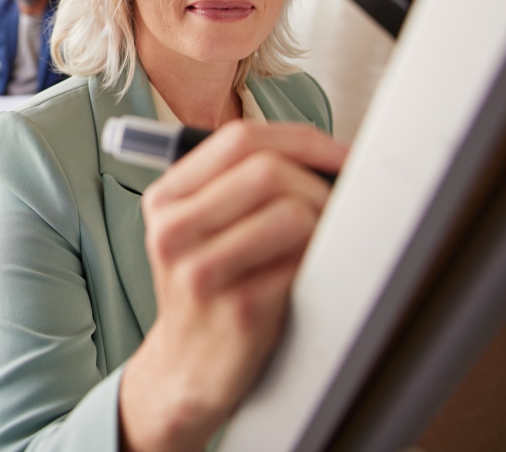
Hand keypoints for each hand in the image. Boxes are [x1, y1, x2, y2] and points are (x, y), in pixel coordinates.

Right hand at [119, 121, 346, 451]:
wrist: (188, 367)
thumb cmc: (209, 290)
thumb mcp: (199, 227)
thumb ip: (238, 182)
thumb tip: (324, 153)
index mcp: (166, 199)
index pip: (238, 139)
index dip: (301, 141)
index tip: (340, 155)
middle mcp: (174, 230)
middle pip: (268, 171)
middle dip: (318, 185)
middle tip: (335, 208)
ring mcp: (201, 272)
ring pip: (290, 213)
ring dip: (323, 225)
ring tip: (317, 245)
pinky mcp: (239, 310)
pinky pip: (302, 264)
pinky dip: (319, 263)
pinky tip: (308, 276)